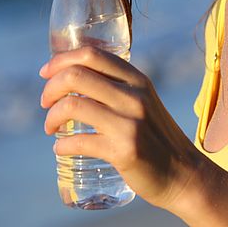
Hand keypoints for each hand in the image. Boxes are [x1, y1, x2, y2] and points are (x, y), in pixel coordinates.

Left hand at [39, 46, 201, 209]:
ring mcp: (130, 123)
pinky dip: (62, 146)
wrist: (182, 172)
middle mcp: (134, 95)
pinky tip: (60, 149)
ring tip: (51, 128)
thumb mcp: (143, 100)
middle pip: (76, 75)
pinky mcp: (124, 151)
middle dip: (50, 88)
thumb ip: (117, 86)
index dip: (61, 60)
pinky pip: (78, 142)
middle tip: (45, 103)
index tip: (45, 72)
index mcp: (137, 78)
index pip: (92, 54)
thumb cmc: (154, 135)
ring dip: (51, 117)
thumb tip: (73, 77)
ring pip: (72, 106)